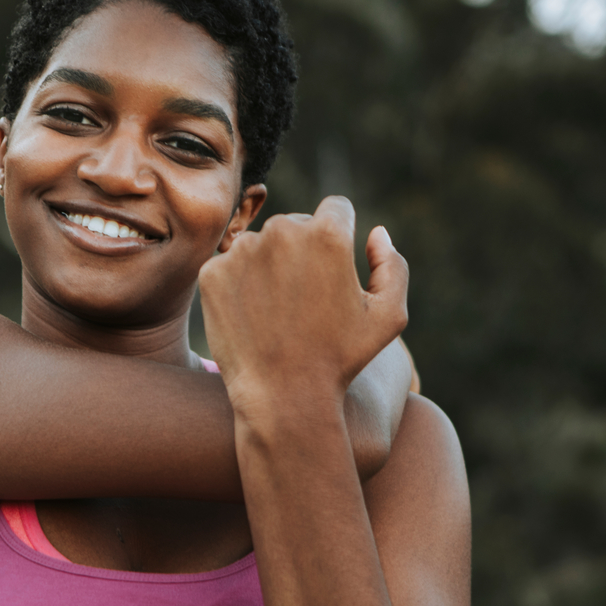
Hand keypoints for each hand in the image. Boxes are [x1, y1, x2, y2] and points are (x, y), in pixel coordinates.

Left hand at [198, 196, 408, 418]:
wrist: (282, 397)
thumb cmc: (341, 359)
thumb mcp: (389, 316)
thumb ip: (393, 265)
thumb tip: (375, 233)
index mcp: (328, 233)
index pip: (337, 209)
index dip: (341, 236)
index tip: (334, 268)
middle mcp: (282, 232)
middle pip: (296, 224)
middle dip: (304, 250)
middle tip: (306, 299)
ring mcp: (242, 251)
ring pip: (261, 244)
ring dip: (270, 266)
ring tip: (279, 311)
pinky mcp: (212, 272)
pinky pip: (231, 266)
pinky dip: (240, 285)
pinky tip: (253, 317)